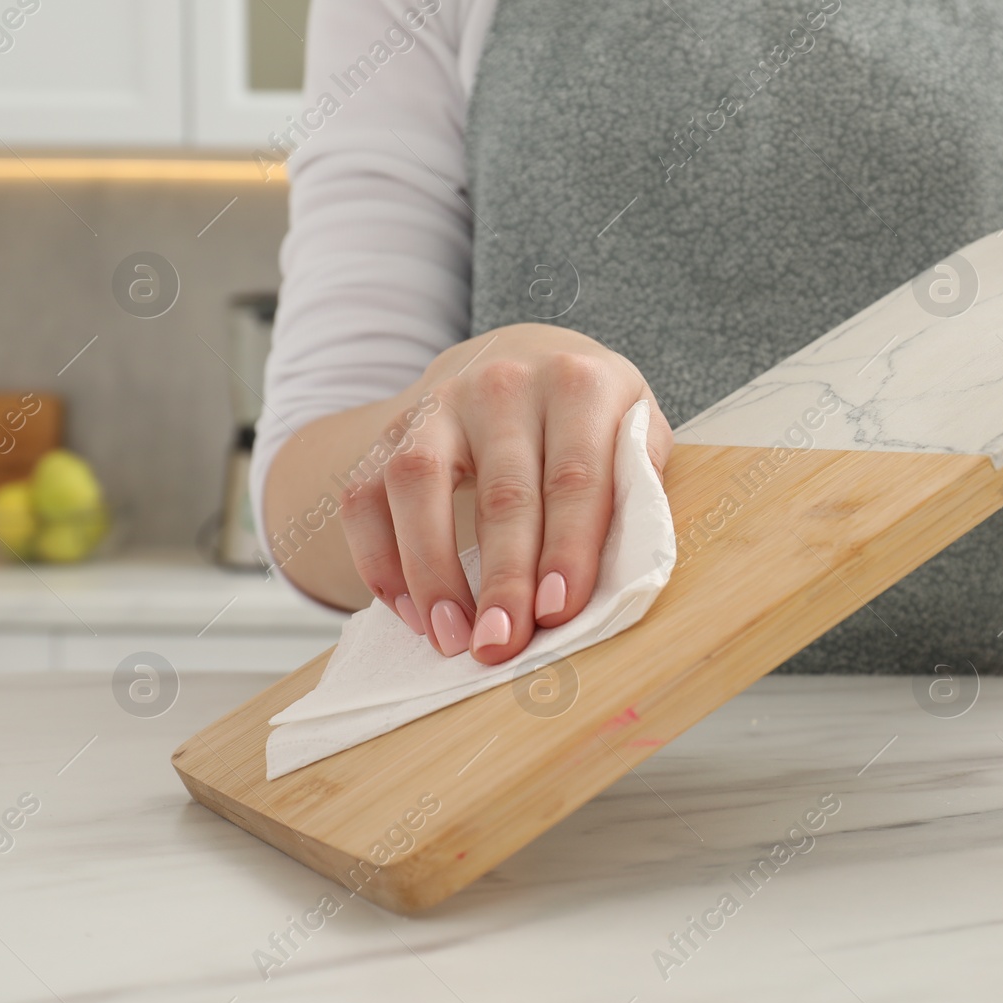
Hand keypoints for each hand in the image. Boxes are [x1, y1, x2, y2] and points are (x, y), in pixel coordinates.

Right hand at [339, 323, 673, 663]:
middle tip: (501, 644)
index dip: (567, 548)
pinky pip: (366, 495)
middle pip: (502, 492)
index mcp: (579, 385)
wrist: (526, 359)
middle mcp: (505, 386)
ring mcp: (440, 404)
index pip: (576, 476)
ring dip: (430, 572)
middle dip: (502, 579)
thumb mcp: (637, 428)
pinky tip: (411, 613)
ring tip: (451, 638)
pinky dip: (380, 561)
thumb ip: (637, 489)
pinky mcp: (392, 430)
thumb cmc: (591, 417)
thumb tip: (625, 575)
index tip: (557, 611)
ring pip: (417, 484)